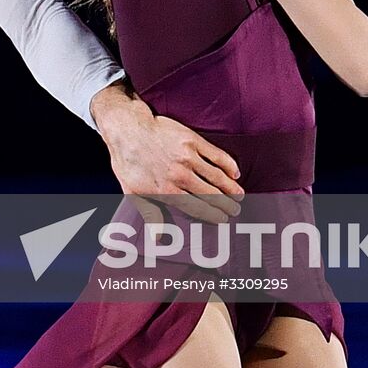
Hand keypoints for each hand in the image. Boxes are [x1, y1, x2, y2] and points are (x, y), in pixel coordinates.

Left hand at [94, 88, 243, 224]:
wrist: (128, 129)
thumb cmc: (128, 161)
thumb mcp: (132, 191)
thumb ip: (149, 214)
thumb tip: (158, 238)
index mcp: (167, 191)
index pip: (198, 209)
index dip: (214, 216)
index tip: (223, 220)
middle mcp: (180, 175)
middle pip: (212, 195)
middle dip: (227, 205)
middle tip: (236, 210)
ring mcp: (188, 157)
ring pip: (218, 177)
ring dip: (232, 188)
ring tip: (240, 194)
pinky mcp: (192, 140)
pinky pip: (217, 155)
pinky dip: (229, 165)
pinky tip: (234, 172)